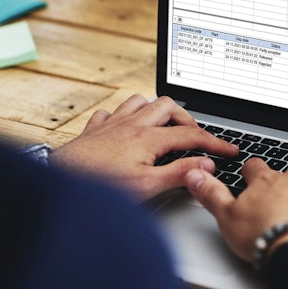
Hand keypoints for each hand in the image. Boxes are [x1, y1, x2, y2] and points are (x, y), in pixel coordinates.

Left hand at [50, 94, 237, 199]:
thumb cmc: (98, 186)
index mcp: (149, 137)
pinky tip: (125, 129)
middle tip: (195, 137)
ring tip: (164, 127)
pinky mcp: (93, 130)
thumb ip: (179, 173)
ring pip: (140, 102)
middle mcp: (132, 124)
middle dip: (187, 120)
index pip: (192, 135)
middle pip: (169, 107)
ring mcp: (111, 124)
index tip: (230, 150)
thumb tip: (206, 165)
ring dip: (156, 111)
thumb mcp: (147, 186)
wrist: (57, 182)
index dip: (215, 143)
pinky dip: (123, 117)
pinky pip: (111, 112)